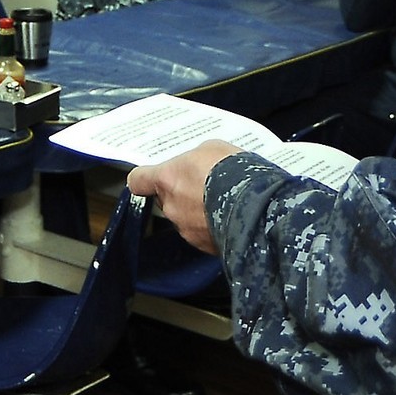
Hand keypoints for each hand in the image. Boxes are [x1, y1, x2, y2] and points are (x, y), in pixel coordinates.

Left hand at [126, 140, 244, 254]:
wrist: (257, 204)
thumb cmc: (234, 173)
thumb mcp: (211, 149)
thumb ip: (194, 159)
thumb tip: (196, 165)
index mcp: (167, 179)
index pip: (138, 181)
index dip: (145, 178)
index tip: (150, 177)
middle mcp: (172, 207)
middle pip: (165, 200)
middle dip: (181, 193)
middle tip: (203, 184)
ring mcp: (187, 229)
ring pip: (185, 219)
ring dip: (198, 211)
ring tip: (222, 199)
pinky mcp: (205, 246)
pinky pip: (204, 234)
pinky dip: (213, 226)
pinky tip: (229, 215)